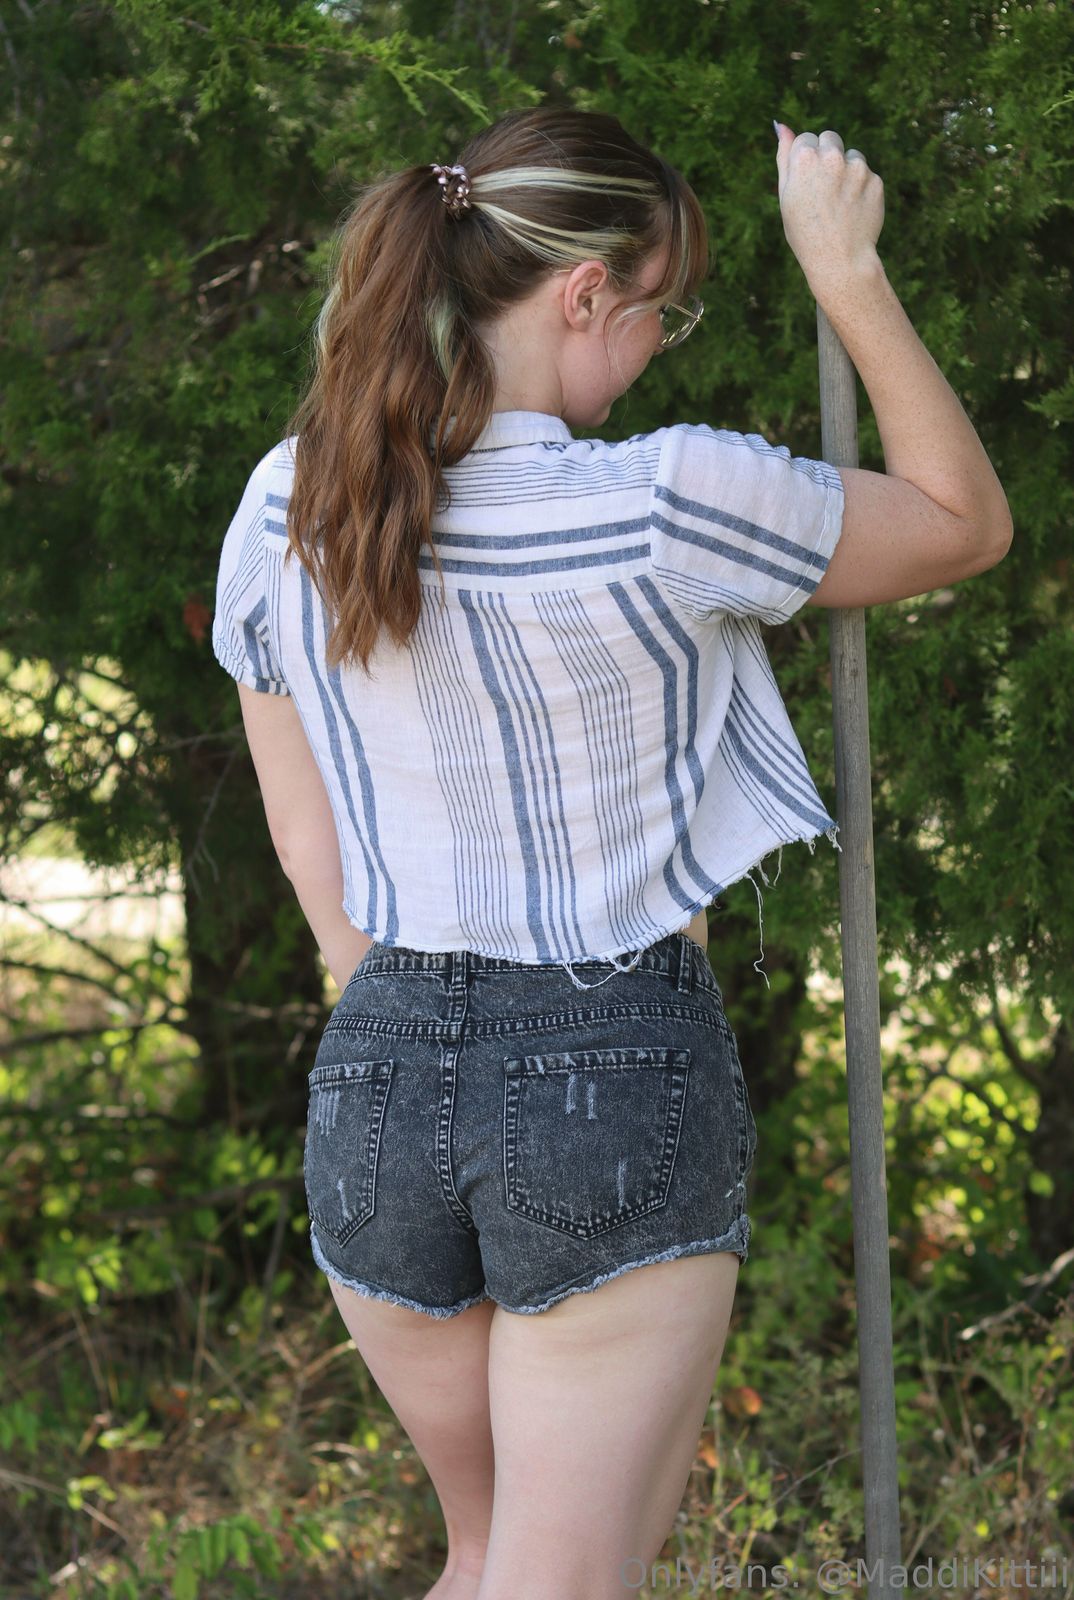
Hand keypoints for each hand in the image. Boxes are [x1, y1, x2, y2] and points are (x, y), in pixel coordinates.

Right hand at [775, 123, 884, 290]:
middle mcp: (832, 157)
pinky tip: (853, 211)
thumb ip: (784, 157)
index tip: (805, 184)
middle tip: (823, 190)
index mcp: (805, 159)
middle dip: (827, 155)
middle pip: (830, 138)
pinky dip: (861, 189)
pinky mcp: (876, 181)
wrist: (839, 261)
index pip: (805, 139)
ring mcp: (857, 168)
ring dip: (846, 172)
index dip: (804, 162)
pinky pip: (867, 176)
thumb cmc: (805, 232)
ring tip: (839, 204)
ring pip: (851, 156)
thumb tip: (781, 126)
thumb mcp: (786, 196)